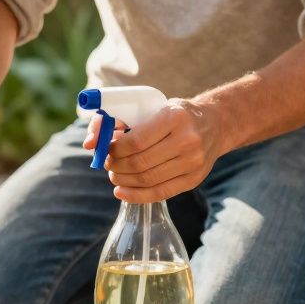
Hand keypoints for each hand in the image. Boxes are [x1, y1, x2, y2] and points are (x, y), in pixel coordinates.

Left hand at [83, 99, 224, 202]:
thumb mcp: (151, 107)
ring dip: (123, 180)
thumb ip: (118, 120)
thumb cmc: (174, 114)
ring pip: (147, 180)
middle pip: (139, 163)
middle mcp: (187, 141)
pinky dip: (136, 196)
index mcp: (174, 117)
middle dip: (116, 166)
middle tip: (108, 163)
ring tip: (114, 174)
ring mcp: (193, 162)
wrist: (215, 124)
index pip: (136, 141)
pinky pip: (160, 193)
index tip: (106, 149)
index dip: (114, 149)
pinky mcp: (194, 179)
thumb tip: (89, 143)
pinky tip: (121, 192)